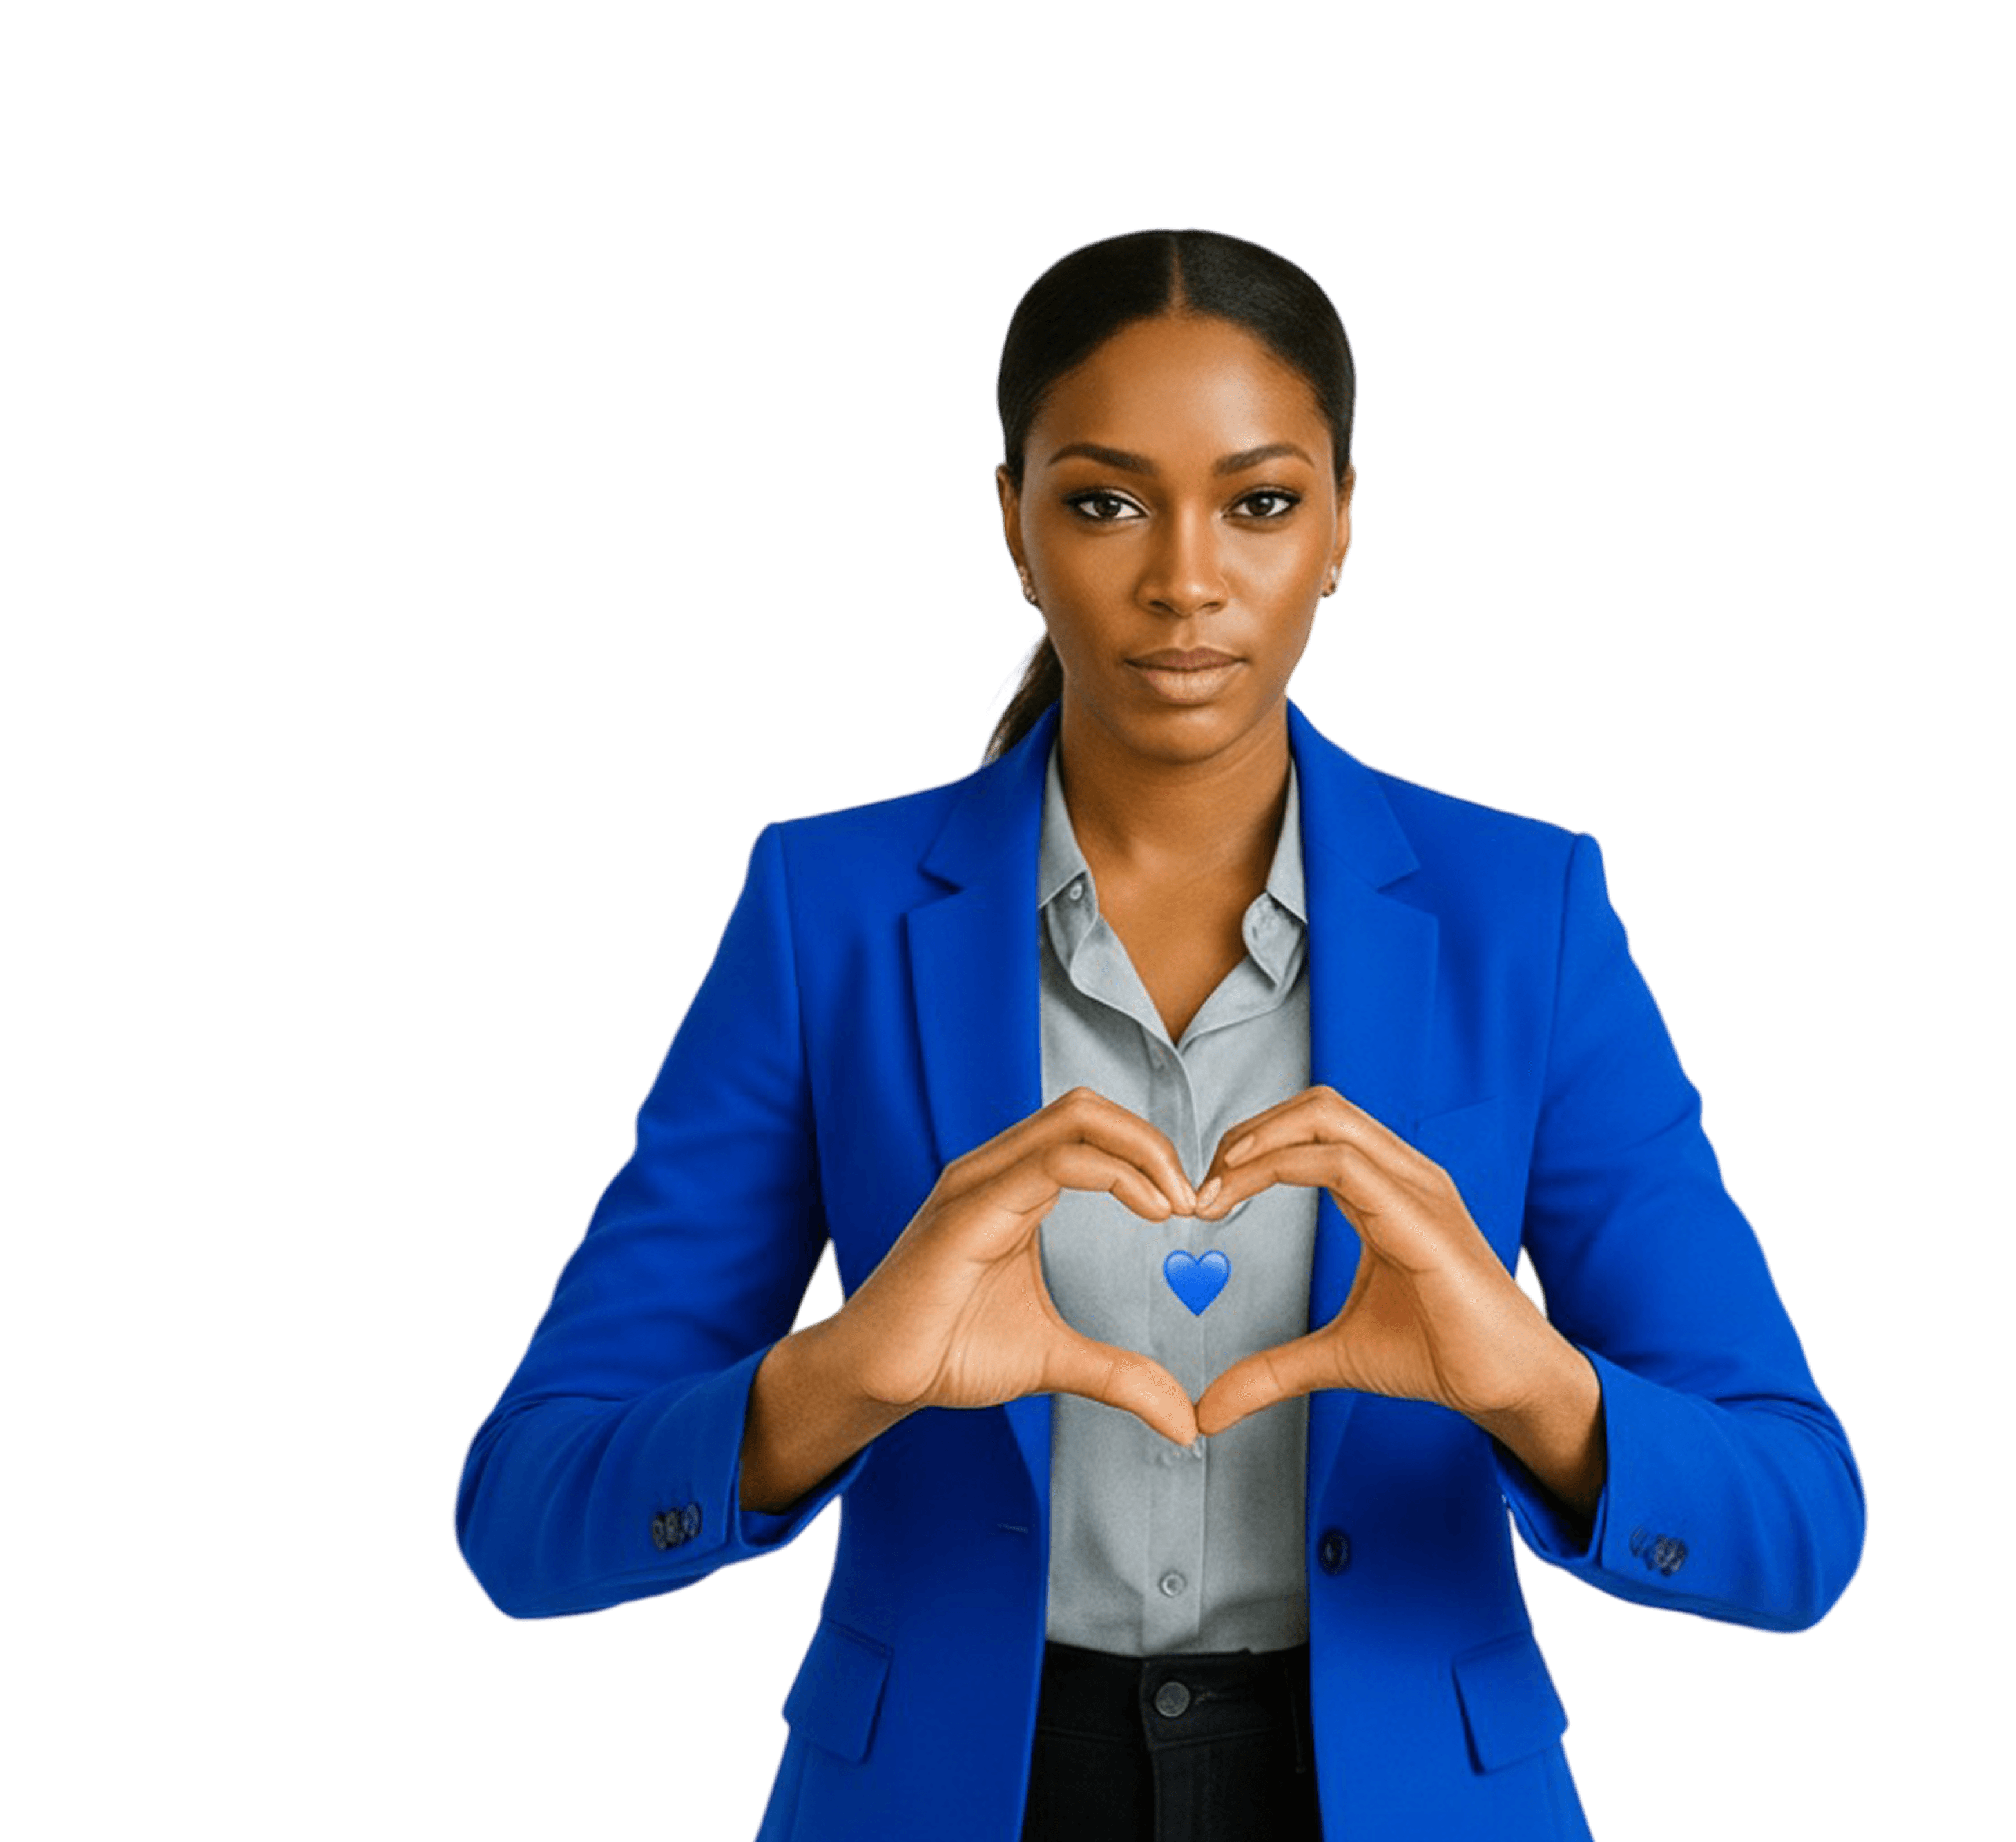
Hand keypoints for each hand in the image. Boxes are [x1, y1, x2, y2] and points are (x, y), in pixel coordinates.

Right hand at [832, 1088, 1202, 1446]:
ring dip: (1143, 1151)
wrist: (876, 1377)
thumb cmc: (948, 1351)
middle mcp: (995, 1169)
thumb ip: (1119, 1375)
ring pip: (1075, 1118)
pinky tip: (1150, 1212)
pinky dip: (1114, 1174)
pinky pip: (1051, 1163)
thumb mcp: (1054, 1360)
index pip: (1090, 1129)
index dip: (1150, 1155)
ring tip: (1178, 1203)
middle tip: (1195, 1199)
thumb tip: (1184, 1421)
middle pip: (1087, 1107)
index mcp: (1013, 1186)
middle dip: (1154, 1141)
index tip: (1192, 1209)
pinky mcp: (968, 1210)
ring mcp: (978, 1182)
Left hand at [1189, 1085, 1564, 1439]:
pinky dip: (1282, 1167)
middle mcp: (1402, 1173)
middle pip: (1315, 1106)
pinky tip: (1240, 1197)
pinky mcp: (1422, 1216)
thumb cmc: (1439, 1353)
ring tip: (1213, 1188)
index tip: (1203, 1197)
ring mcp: (1416, 1187)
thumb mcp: (1335, 1358)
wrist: (1506, 1383)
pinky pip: (1344, 1165)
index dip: (1251, 1148)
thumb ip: (1271, 1371)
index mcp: (1386, 1187)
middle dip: (1247, 1133)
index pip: (1311, 1129)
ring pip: (1326, 1117)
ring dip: (1257, 1142)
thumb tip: (1210, 1409)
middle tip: (1202, 1187)